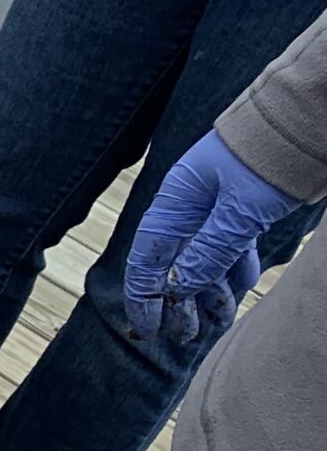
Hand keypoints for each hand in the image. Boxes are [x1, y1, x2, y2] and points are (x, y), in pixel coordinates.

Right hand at [124, 131, 297, 346]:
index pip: (145, 260)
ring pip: (205, 258)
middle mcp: (190, 207)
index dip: (143, 299)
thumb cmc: (268, 159)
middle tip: (187, 335)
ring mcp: (217, 207)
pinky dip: (234, 270)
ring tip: (220, 320)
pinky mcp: (243, 208)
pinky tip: (240, 289)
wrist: (308, 115)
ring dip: (210, 291)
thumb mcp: (239, 213)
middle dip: (180, 302)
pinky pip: (230, 247)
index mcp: (175, 203)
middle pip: (174, 264)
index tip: (148, 331)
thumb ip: (208, 253)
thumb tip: (178, 290)